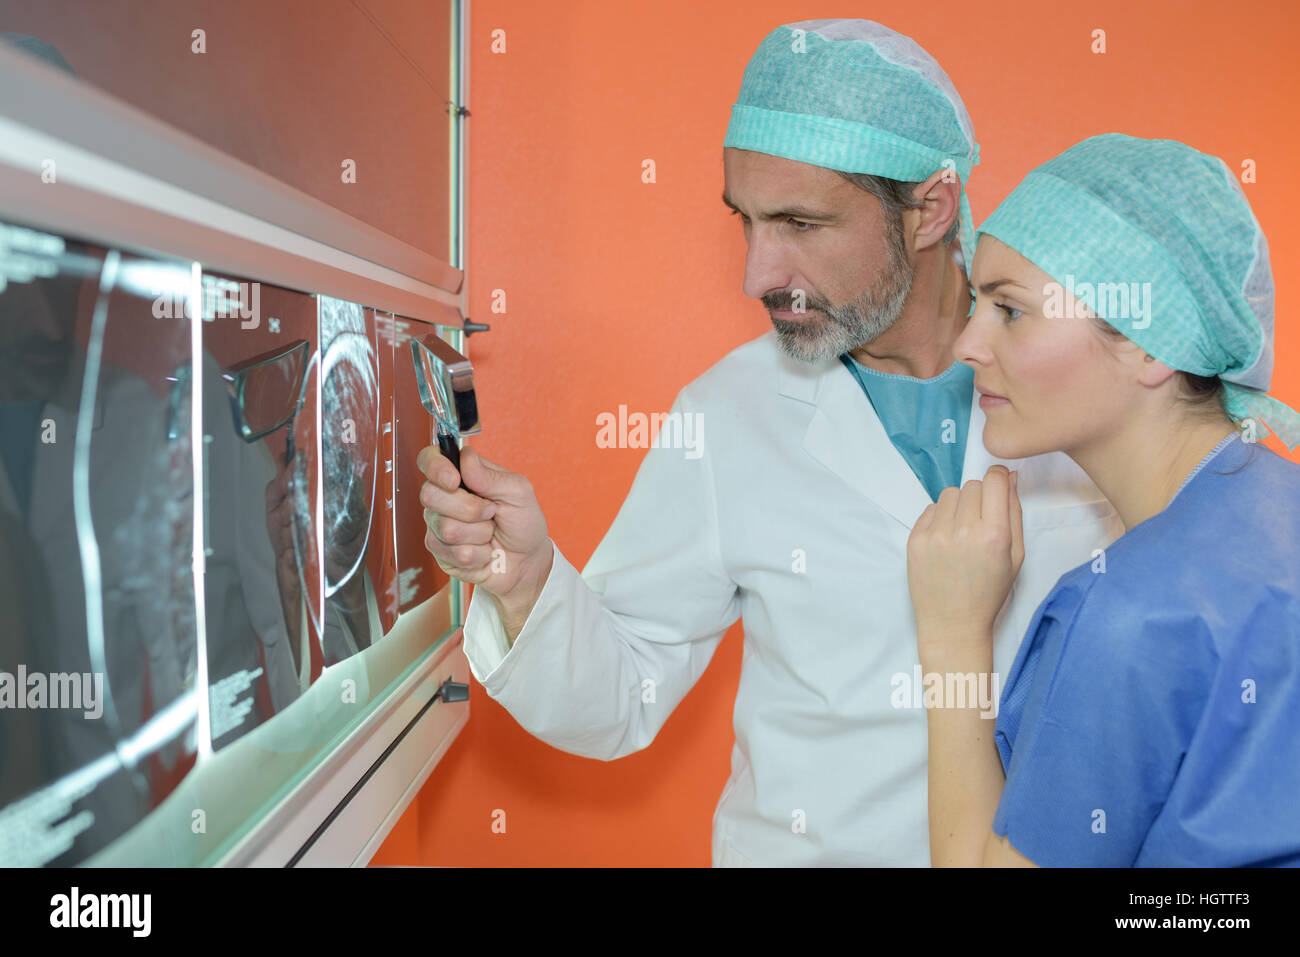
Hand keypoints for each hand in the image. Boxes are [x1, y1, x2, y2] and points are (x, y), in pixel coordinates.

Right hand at [416, 445, 551, 601]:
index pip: (429, 460)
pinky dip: (479, 553)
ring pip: (446, 528)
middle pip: (430, 495)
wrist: (526, 561)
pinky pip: (454, 553)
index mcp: (460, 475)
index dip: (435, 468)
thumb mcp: (518, 492)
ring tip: (490, 533)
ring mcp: (438, 526)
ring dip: (480, 534)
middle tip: (491, 512)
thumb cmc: (522, 522)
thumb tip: (466, 457)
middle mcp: (444, 498)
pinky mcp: (441, 552)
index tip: (454, 480)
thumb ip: (490, 476)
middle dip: (469, 508)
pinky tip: (485, 551)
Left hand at [906, 465, 1023, 650]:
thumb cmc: (988, 593)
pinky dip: (939, 519)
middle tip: (980, 522)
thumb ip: (1014, 514)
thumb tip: (1010, 478)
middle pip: (972, 486)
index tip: (998, 485)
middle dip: (980, 498)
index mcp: (994, 535)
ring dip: (958, 506)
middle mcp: (963, 531)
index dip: (999, 479)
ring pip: (949, 494)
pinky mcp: (915, 540)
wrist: (953, 623)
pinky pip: (929, 509)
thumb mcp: (1015, 556)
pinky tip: (946, 541)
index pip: (994, 480)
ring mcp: (935, 535)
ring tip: (961, 532)